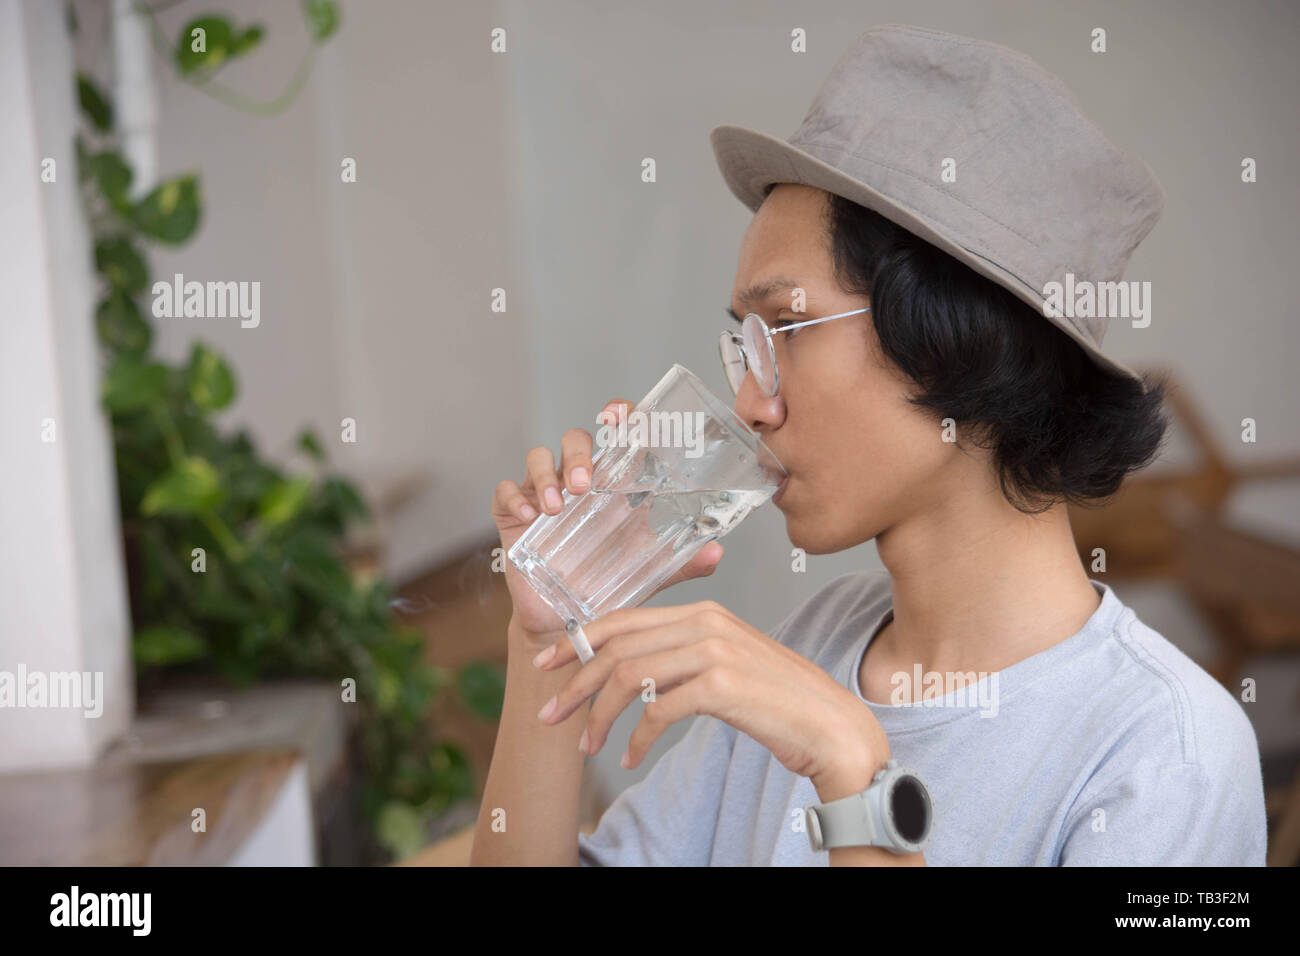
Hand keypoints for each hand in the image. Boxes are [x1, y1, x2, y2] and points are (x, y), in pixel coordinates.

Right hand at [490, 400, 725, 647]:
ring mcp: (543, 494)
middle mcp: (578, 480)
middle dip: (579, 454)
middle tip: (585, 485)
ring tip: (555, 507)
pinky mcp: (513, 514)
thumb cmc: (609, 585)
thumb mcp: (649, 573)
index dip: (618, 415)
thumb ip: (683, 562)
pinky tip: (529, 518)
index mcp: (613, 484)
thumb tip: (717, 552)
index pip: (616, 434)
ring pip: (539, 457)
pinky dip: (515, 498)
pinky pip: (507, 491)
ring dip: (546, 475)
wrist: (565, 622)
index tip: (618, 416)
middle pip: (575, 439)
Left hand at [532, 600, 890, 795]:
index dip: (578, 640)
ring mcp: (714, 650)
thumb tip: (629, 674)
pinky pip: (658, 710)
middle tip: (550, 714)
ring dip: (598, 715)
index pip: (623, 619)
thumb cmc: (777, 702)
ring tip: (587, 746)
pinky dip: (637, 738)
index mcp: (703, 612)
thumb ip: (682, 658)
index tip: (547, 664)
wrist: (831, 726)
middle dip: (574, 682)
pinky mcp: (721, 684)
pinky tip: (630, 756)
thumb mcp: (725, 665)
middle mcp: (706, 623)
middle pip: (617, 647)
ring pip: (629, 676)